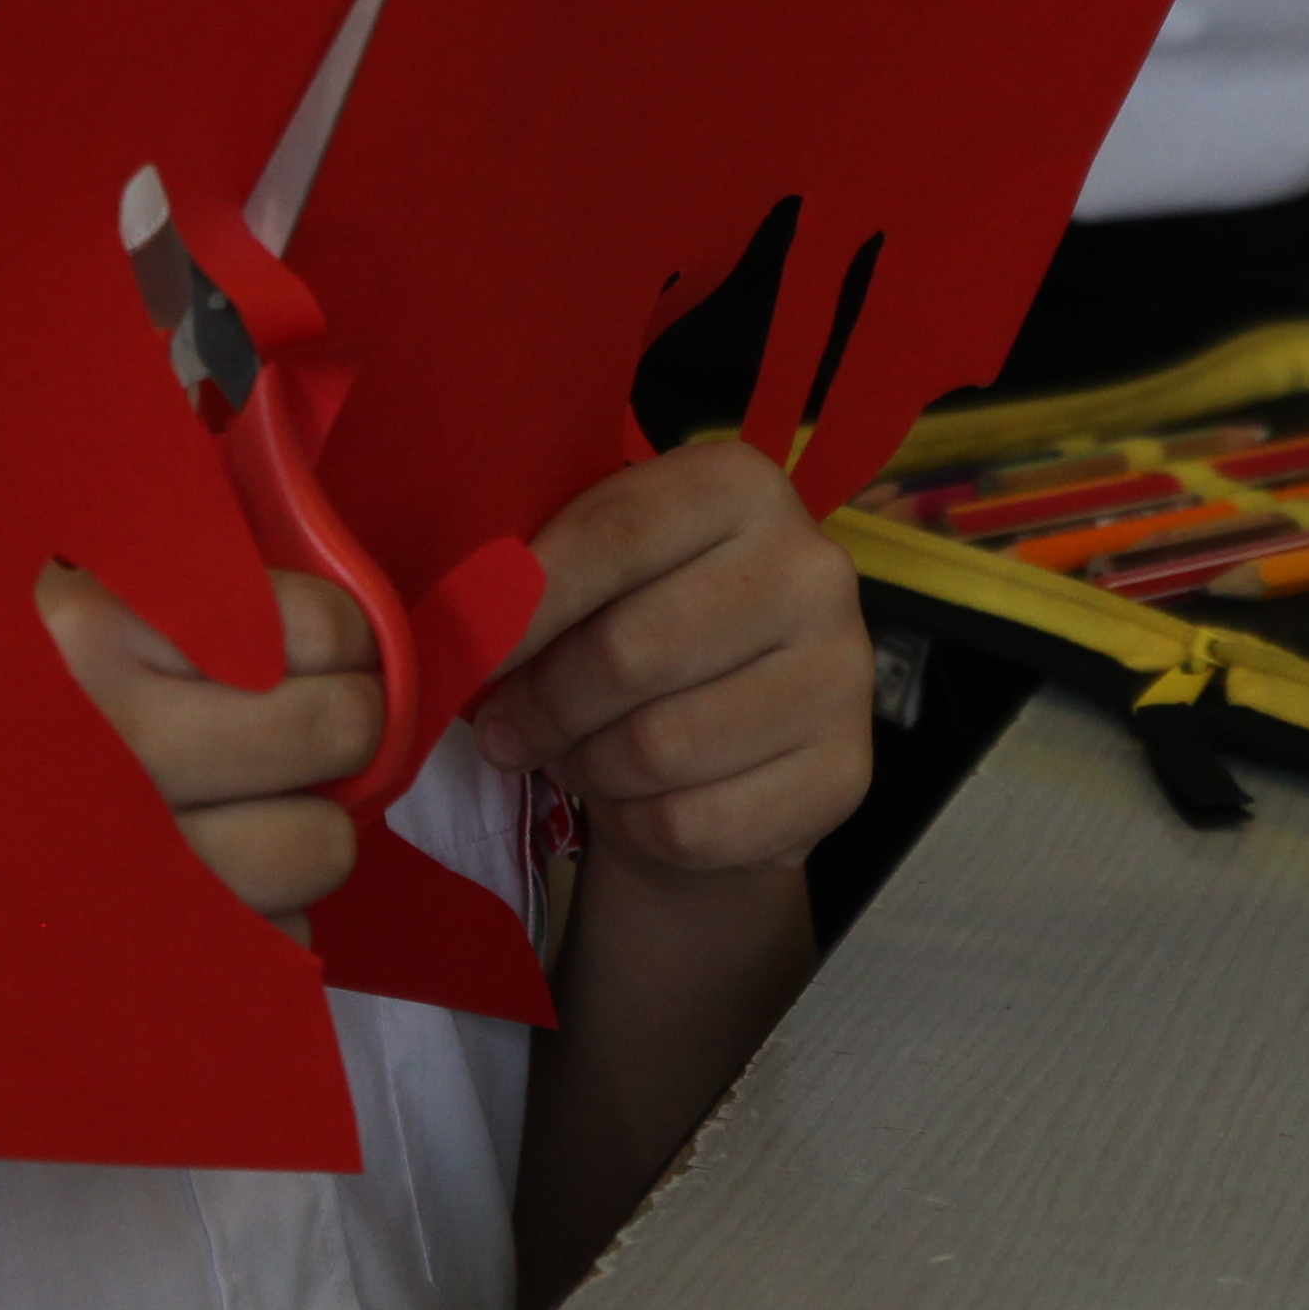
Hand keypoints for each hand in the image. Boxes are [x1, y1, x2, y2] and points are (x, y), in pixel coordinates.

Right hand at [34, 557, 380, 930]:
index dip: (331, 636)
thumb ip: (94, 538)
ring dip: (305, 829)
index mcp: (87, 628)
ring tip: (246, 810)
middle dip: (338, 726)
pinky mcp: (155, 959)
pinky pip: (285, 932)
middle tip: (301, 726)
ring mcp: (144, 863)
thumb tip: (241, 510)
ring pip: (324, 841)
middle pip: (339, 727)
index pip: (307, 623)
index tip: (308, 648)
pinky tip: (198, 886)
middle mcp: (125, 740)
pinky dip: (261, 915)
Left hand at [470, 439, 869, 880]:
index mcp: (743, 485)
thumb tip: (463, 628)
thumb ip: (538, 577)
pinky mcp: (846, 773)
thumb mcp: (597, 574)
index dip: (523, 603)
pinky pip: (695, 821)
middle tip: (506, 728)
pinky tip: (639, 798)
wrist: (739, 742)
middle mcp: (813, 568)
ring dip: (589, 765)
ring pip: (659, 747)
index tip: (462, 651)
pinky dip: (640, 824)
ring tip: (577, 754)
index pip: (617, 535)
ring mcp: (843, 673)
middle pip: (633, 649)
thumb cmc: (642, 631)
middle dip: (545, 702)